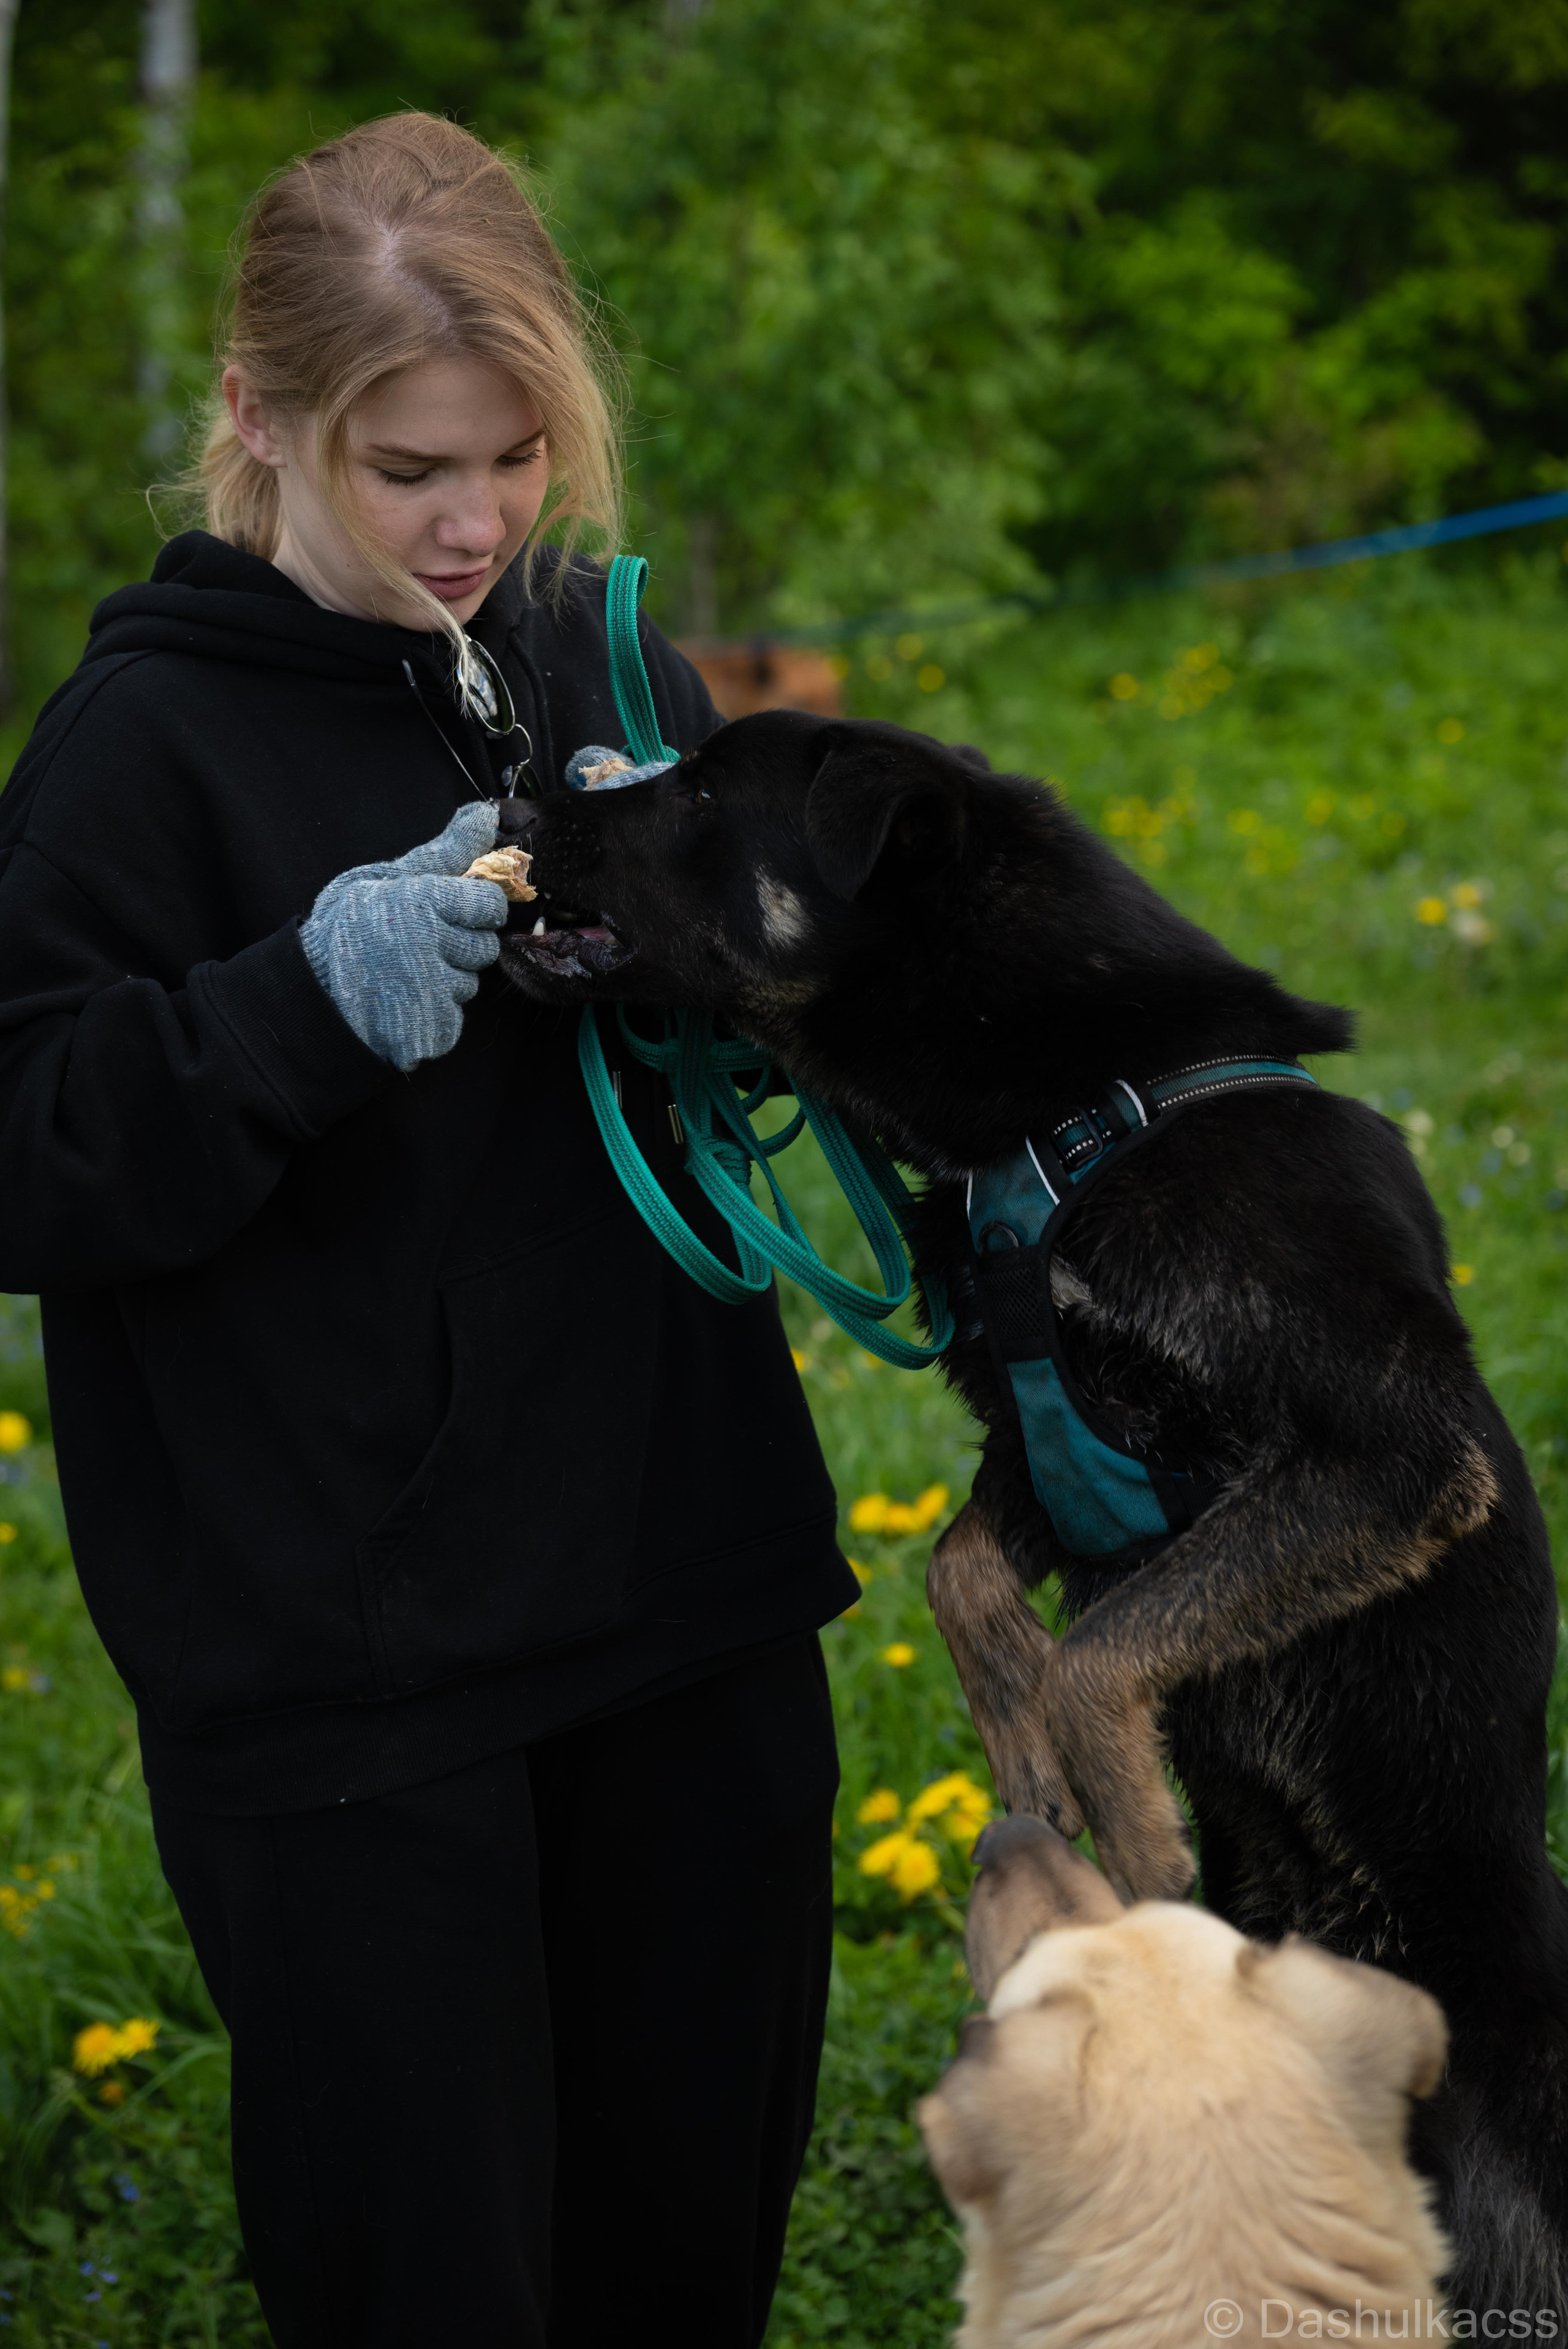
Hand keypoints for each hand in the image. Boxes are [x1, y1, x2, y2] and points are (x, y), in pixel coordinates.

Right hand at [301, 803, 506, 1070]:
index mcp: (419, 900)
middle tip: (418, 943)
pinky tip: (404, 998)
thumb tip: (485, 816)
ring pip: (470, 981)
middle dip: (461, 945)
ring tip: (404, 972)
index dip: (475, 907)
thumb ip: (442, 853)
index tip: (450, 910)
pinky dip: (435, 1010)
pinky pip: (454, 1014)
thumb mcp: (386, 879)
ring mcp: (430, 989)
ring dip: (447, 979)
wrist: (311, 992)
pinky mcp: (431, 1026)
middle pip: (485, 945)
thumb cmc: (347, 928)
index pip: (490, 903)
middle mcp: (429, 944)